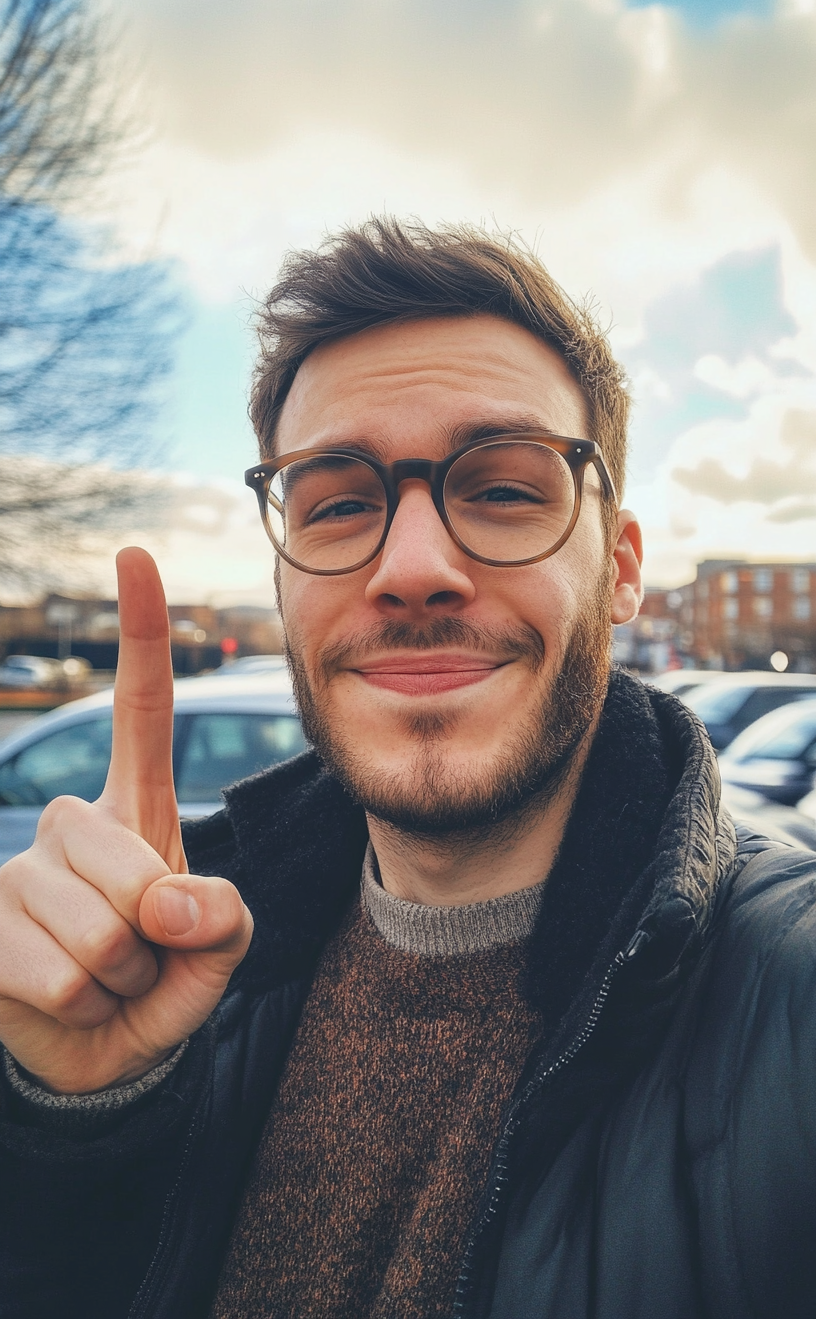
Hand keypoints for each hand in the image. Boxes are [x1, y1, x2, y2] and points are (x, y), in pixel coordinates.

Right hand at [0, 548, 252, 1093]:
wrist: (109, 1053)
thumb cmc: (167, 979)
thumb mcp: (221, 946)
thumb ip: (222, 919)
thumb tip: (162, 904)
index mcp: (138, 807)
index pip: (142, 709)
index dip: (142, 634)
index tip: (137, 555)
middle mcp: (70, 822)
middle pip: (124, 860)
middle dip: (154, 932)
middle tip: (147, 954)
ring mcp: (18, 871)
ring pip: (94, 931)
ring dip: (122, 978)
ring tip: (111, 978)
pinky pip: (56, 975)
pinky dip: (86, 1007)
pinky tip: (71, 999)